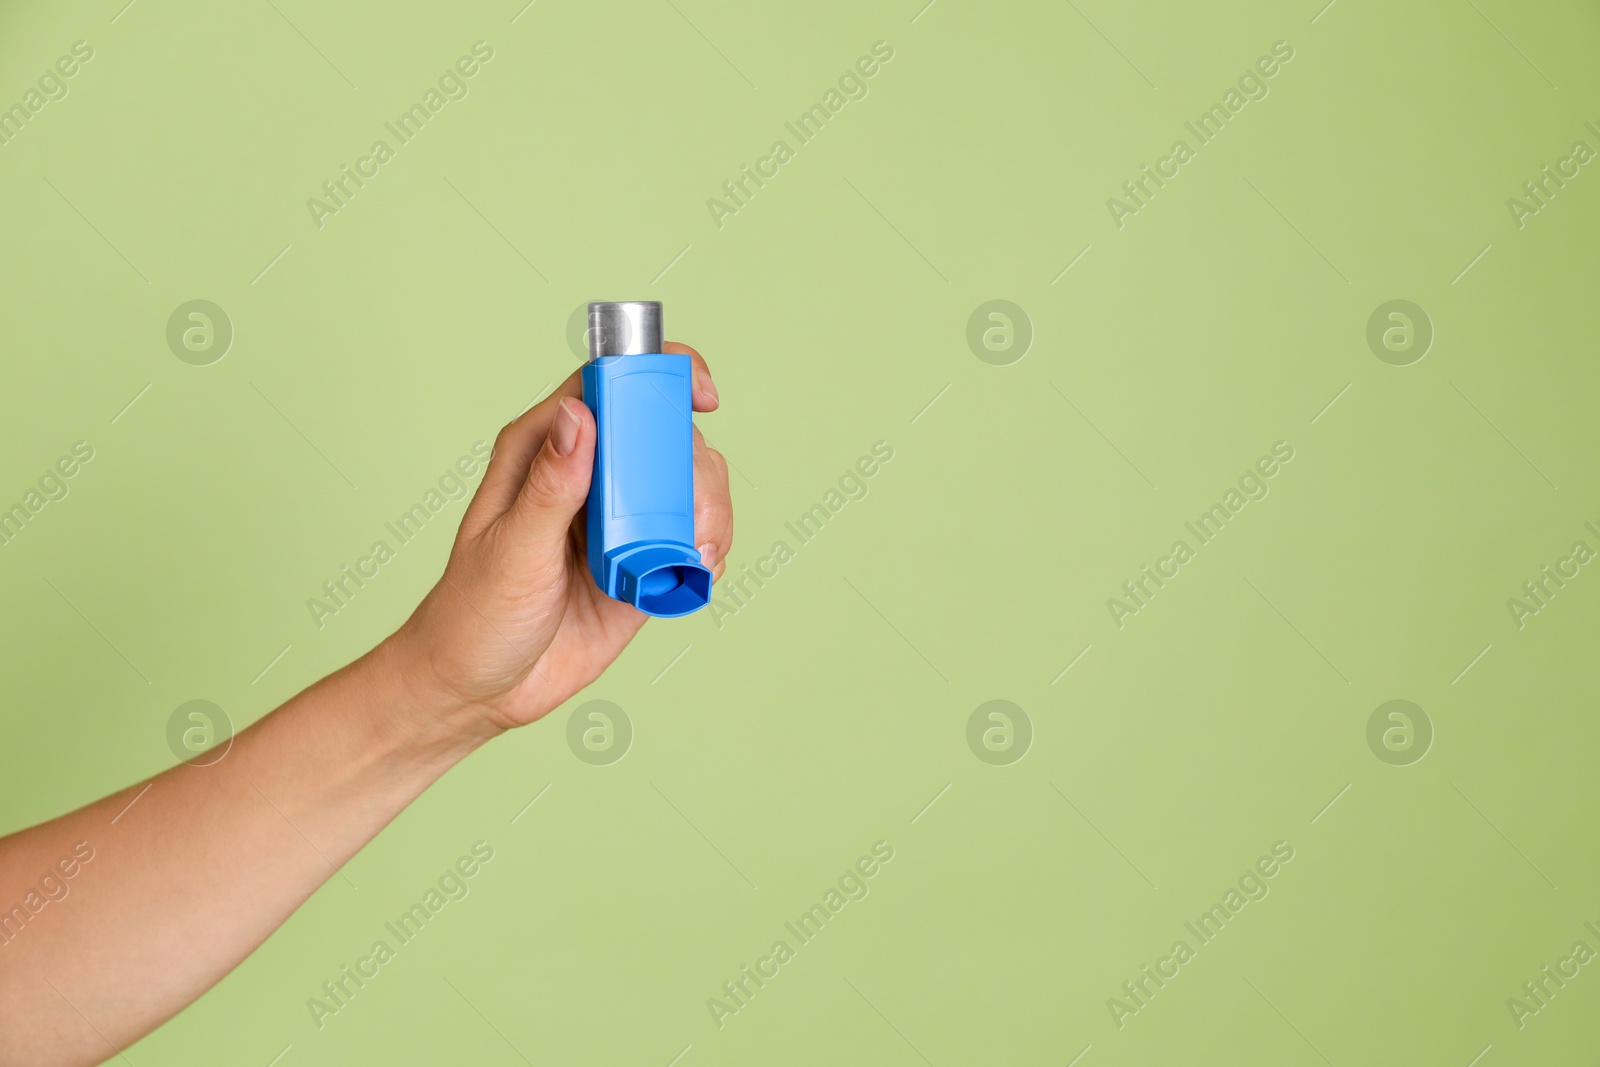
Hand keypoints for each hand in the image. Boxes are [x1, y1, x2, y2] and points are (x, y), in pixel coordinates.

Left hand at [391, 342, 730, 733]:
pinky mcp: (643, 561)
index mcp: (544, 449)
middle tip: (695, 516)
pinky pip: (694, 537)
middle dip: (697, 466)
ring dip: (711, 512)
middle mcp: (588, 475)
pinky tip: (698, 571)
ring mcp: (620, 518)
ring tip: (699, 554)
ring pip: (690, 484)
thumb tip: (582, 417)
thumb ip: (549, 486)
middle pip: (665, 433)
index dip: (661, 375)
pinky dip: (711, 549)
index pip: (608, 386)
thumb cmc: (474, 614)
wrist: (482, 689)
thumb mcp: (511, 550)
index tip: (704, 397)